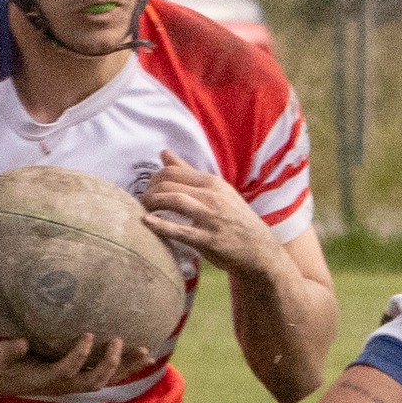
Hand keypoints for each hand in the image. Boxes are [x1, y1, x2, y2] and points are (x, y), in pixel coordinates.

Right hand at [0, 333, 154, 398]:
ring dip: (125, 367)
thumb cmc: (0, 365)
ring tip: (145, 352)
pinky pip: (106, 375)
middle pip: (94, 380)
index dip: (79, 356)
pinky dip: (124, 368)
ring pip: (105, 380)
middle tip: (120, 340)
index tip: (89, 335)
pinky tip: (140, 356)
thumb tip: (20, 343)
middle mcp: (64, 385)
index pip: (66, 370)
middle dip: (110, 363)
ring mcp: (73, 383)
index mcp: (45, 380)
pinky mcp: (79, 378)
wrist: (2, 380)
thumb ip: (8, 352)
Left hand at [141, 149, 278, 277]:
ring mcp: (211, 217)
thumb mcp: (216, 191)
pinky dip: (160, 225)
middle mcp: (212, 196)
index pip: (173, 171)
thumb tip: (164, 153)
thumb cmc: (234, 219)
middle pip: (169, 183)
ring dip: (152, 202)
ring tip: (142, 209)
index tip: (148, 190)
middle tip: (142, 202)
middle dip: (149, 191)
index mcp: (212, 182)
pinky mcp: (209, 240)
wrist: (259, 249)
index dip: (153, 179)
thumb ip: (188, 173)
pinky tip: (147, 223)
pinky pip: (180, 230)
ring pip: (174, 200)